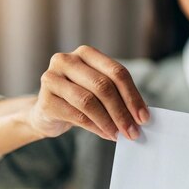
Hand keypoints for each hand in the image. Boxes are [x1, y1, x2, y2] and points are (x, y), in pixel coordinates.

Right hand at [29, 45, 149, 140]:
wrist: (48, 111)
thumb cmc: (80, 99)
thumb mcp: (99, 92)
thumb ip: (119, 97)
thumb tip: (142, 117)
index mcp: (86, 53)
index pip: (117, 72)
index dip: (133, 96)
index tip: (144, 118)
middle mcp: (66, 60)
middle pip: (103, 86)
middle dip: (122, 112)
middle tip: (134, 132)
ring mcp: (52, 78)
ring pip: (88, 101)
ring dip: (109, 122)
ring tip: (119, 135)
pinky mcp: (45, 100)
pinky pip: (76, 115)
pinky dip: (95, 127)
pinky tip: (105, 134)